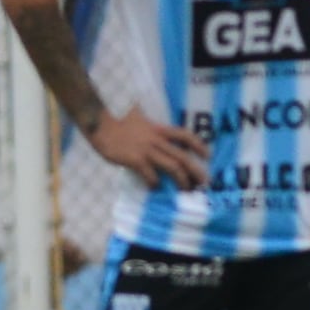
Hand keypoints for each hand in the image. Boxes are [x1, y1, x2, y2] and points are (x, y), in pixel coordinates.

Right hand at [84, 106, 211, 186]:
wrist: (101, 125)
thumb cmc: (119, 124)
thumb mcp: (141, 119)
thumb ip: (152, 127)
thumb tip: (160, 135)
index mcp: (159, 129)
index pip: (184, 135)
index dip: (198, 145)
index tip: (208, 155)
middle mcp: (156, 140)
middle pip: (182, 156)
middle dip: (196, 171)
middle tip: (204, 183)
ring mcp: (146, 150)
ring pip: (172, 167)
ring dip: (181, 181)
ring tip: (185, 190)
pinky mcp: (135, 160)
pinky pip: (150, 175)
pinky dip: (155, 184)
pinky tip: (155, 188)